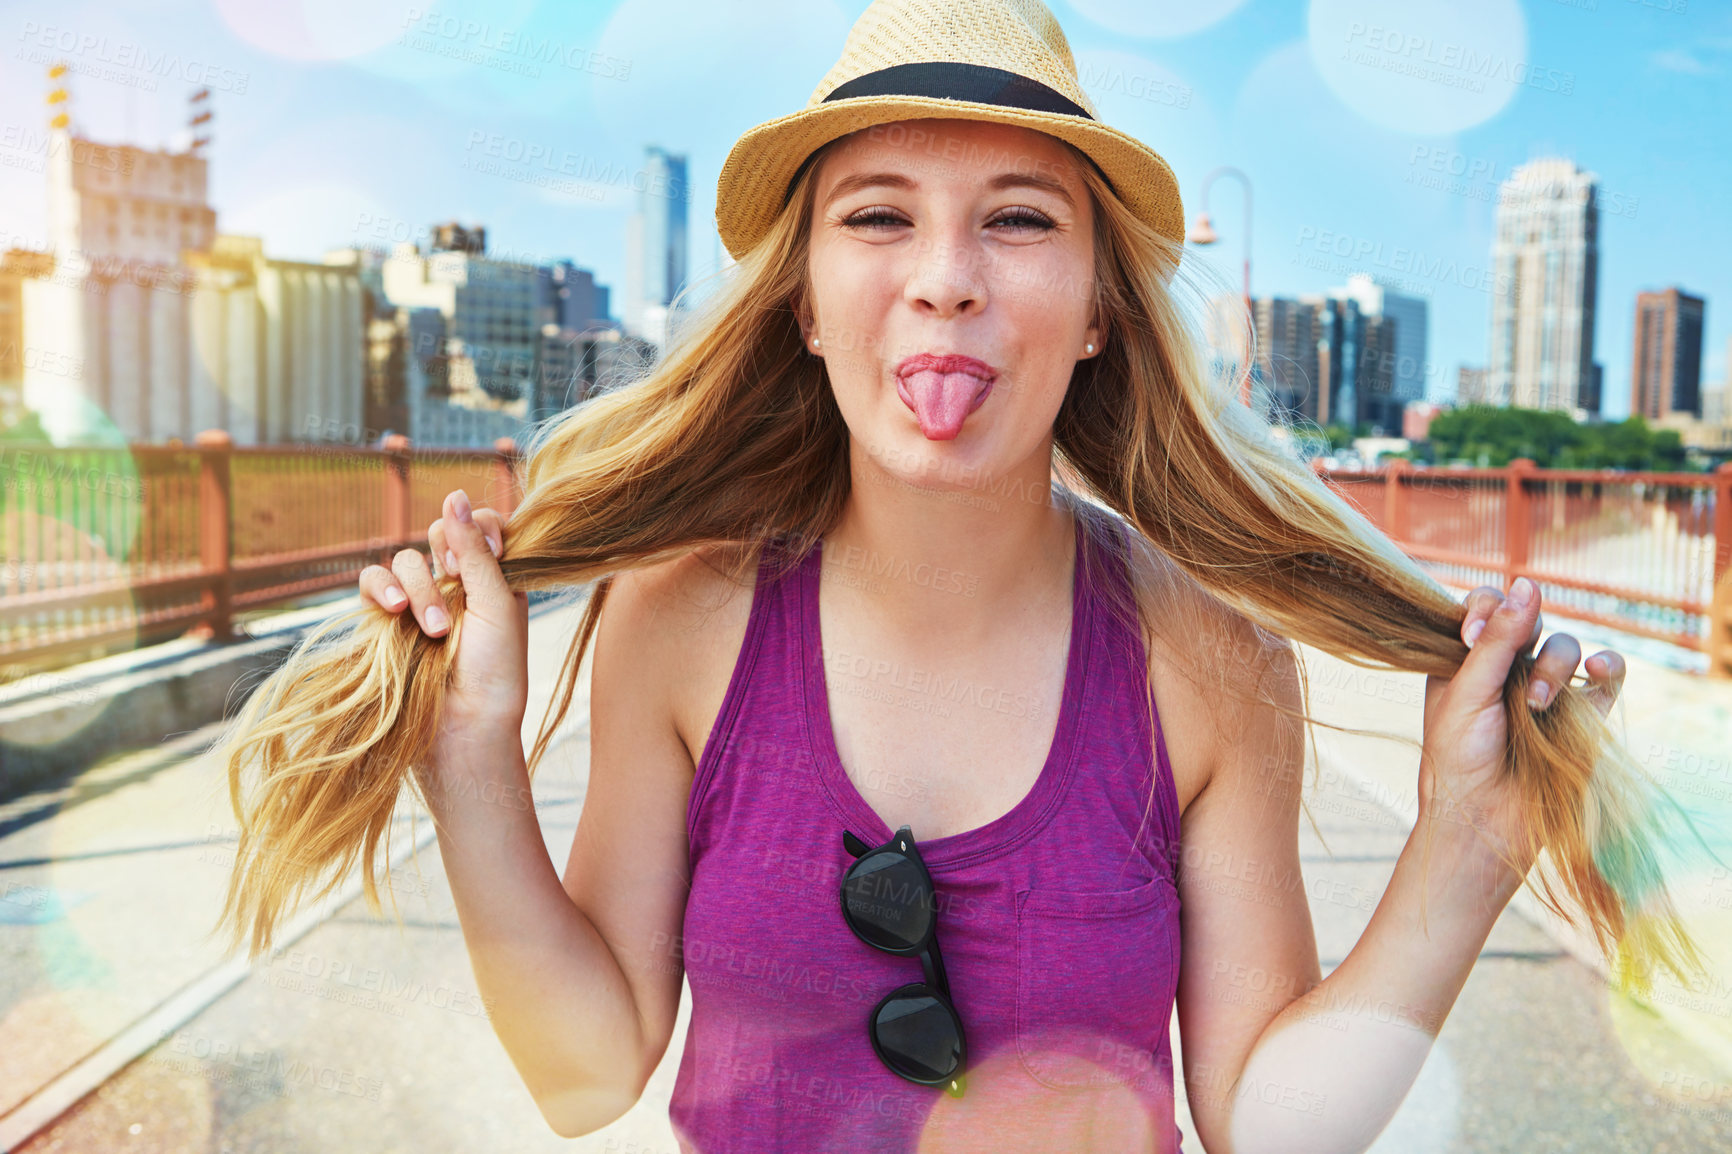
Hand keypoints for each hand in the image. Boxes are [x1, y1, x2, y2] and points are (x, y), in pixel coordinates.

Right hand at [358, 488, 529, 739]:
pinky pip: (370, 584)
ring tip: (434, 629)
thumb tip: (454, 494)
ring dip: (419, 587)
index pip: (482, 524)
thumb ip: (476, 551)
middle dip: (447, 555)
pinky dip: (380, 588)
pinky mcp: (384, 621)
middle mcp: (457, 585)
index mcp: (495, 578)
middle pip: (440, 534)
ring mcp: (418, 602)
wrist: (464, 729)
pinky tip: (394, 610)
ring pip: (404, 560)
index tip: (493, 554)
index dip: (482, 529)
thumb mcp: (498, 606)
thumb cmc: (495, 673)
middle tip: (456, 583)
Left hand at [1418, 577, 1626, 854]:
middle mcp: (1506, 669)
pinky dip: (1606, 665)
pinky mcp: (1582, 714)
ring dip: (1553, 666)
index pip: (1486, 606)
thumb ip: (1496, 640)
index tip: (1473, 636)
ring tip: (1535, 705)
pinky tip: (1594, 672)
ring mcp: (1546, 689)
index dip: (1485, 609)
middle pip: (1529, 620)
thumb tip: (1528, 582)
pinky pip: (1607, 674)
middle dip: (1521, 638)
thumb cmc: (1458, 759)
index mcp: (1466, 659)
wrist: (1484, 821)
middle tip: (1504, 674)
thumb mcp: (1466, 694)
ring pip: (1565, 646)